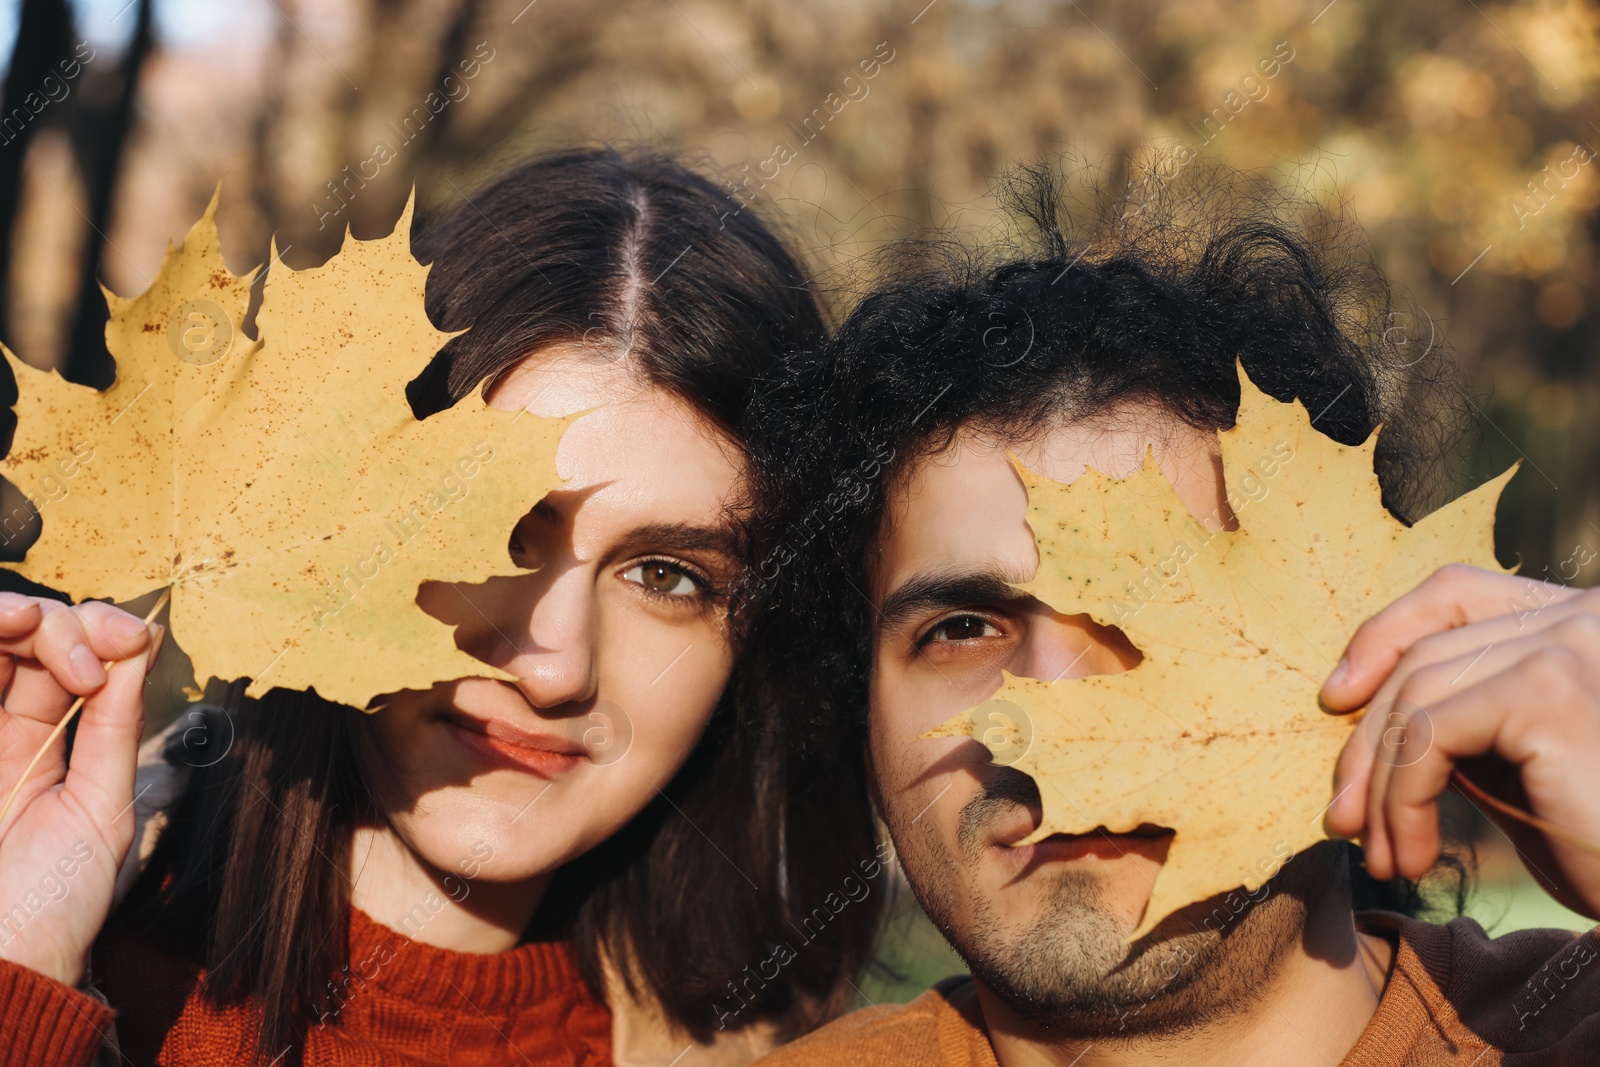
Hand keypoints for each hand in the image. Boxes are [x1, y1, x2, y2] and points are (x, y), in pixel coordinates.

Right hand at [0, 593, 160, 986]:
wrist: (0, 963)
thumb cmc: (52, 903)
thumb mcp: (100, 804)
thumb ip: (113, 726)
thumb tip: (142, 645)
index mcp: (43, 742)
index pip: (63, 655)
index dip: (93, 630)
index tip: (126, 643)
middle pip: (17, 636)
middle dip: (55, 620)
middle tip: (87, 649)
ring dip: (10, 617)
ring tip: (27, 628)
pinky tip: (3, 637)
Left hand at [1322, 564, 1599, 919]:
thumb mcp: (1521, 763)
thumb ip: (1466, 720)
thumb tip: (1364, 710)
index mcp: (1578, 621)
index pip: (1457, 593)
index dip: (1385, 633)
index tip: (1337, 696)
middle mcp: (1583, 615)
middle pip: (1426, 653)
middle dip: (1368, 741)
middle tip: (1343, 817)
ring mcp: (1570, 644)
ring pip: (1416, 699)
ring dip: (1382, 787)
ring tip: (1382, 854)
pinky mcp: (1549, 693)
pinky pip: (1429, 738)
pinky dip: (1402, 799)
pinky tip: (1412, 851)